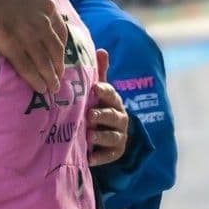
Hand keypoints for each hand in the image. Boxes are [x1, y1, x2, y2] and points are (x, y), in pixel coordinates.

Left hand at [87, 49, 128, 165]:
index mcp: (113, 101)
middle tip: (89, 116)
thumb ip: (100, 73)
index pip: (111, 94)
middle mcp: (119, 117)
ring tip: (89, 136)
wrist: (108, 134)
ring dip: (101, 136)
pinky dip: (100, 157)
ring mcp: (118, 136)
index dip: (104, 91)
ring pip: (112, 136)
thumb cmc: (100, 106)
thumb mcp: (99, 91)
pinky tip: (90, 159)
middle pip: (113, 116)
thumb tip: (102, 49)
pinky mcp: (115, 152)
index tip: (95, 88)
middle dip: (102, 116)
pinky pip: (109, 155)